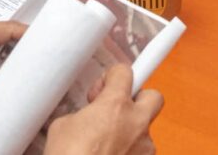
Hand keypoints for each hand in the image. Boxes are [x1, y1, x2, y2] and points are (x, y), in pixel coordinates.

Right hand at [44, 64, 163, 154]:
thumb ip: (83, 115)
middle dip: (139, 98)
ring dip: (131, 132)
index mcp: (115, 105)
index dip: (113, 76)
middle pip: (154, 96)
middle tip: (119, 108)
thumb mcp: (63, 127)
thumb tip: (85, 121)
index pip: (125, 72)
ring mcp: (143, 149)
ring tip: (107, 144)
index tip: (108, 82)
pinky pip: (140, 153)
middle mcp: (136, 124)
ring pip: (145, 131)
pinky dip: (128, 154)